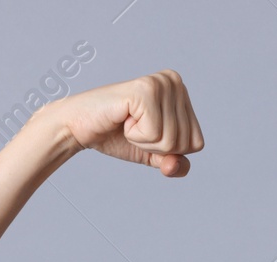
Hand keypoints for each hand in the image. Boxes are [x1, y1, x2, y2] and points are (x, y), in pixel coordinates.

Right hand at [46, 69, 204, 174]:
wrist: (80, 127)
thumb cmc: (116, 135)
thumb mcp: (153, 154)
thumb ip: (173, 163)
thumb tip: (175, 165)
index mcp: (181, 92)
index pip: (196, 144)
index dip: (168, 150)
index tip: (145, 132)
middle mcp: (174, 81)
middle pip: (185, 143)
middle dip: (156, 147)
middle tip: (134, 128)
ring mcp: (161, 83)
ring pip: (171, 140)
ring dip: (145, 141)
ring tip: (128, 122)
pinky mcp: (145, 90)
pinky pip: (155, 134)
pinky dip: (136, 136)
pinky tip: (123, 118)